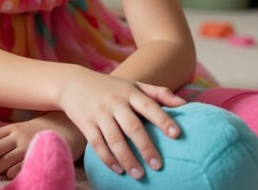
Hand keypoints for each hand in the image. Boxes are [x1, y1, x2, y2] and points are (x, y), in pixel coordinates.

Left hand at [0, 112, 84, 180]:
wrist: (65, 126)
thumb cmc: (35, 130)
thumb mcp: (16, 128)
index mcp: (8, 127)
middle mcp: (16, 134)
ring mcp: (27, 143)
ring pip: (8, 155)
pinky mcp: (39, 152)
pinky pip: (26, 162)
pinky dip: (16, 169)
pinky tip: (9, 177)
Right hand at [58, 68, 184, 179]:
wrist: (72, 83)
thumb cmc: (110, 87)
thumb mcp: (133, 85)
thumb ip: (158, 93)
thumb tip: (185, 104)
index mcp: (129, 92)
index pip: (149, 106)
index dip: (163, 119)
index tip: (176, 134)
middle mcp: (115, 102)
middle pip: (133, 127)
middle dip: (146, 147)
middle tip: (158, 165)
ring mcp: (99, 113)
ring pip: (114, 139)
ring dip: (127, 158)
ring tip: (139, 175)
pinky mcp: (85, 124)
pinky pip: (97, 144)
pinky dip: (108, 159)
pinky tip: (118, 170)